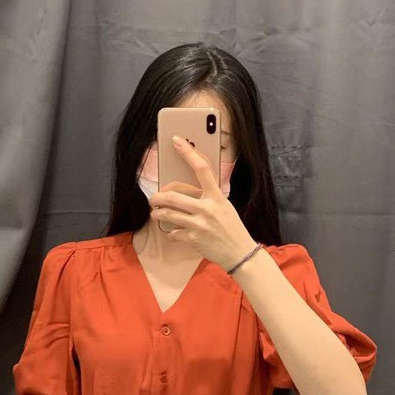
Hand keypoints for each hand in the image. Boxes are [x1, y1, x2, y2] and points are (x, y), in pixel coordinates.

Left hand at [148, 135, 257, 269]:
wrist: (240, 253)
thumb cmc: (232, 228)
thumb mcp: (224, 206)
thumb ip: (209, 196)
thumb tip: (188, 188)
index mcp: (217, 196)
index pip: (202, 169)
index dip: (188, 152)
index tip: (177, 140)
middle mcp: (207, 208)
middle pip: (173, 196)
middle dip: (157, 197)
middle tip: (153, 199)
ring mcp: (200, 224)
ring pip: (168, 214)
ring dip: (158, 214)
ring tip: (156, 213)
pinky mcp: (194, 239)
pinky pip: (173, 233)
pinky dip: (171, 233)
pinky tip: (173, 233)